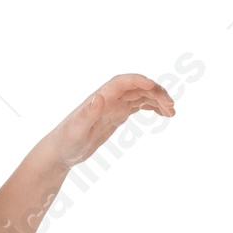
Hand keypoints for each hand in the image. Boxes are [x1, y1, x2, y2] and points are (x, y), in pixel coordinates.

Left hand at [47, 74, 175, 168]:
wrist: (60, 152)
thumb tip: (99, 97)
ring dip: (158, 100)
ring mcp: (115, 106)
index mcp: (100, 97)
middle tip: (170, 106)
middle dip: (155, 93)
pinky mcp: (117, 115)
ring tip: (172, 112)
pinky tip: (164, 114)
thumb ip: (88, 113)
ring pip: (142, 96)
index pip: (123, 82)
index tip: (153, 86)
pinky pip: (139, 105)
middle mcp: (109, 98)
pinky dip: (153, 107)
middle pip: (137, 87)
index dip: (139, 80)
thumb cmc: (65, 141)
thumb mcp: (76, 129)